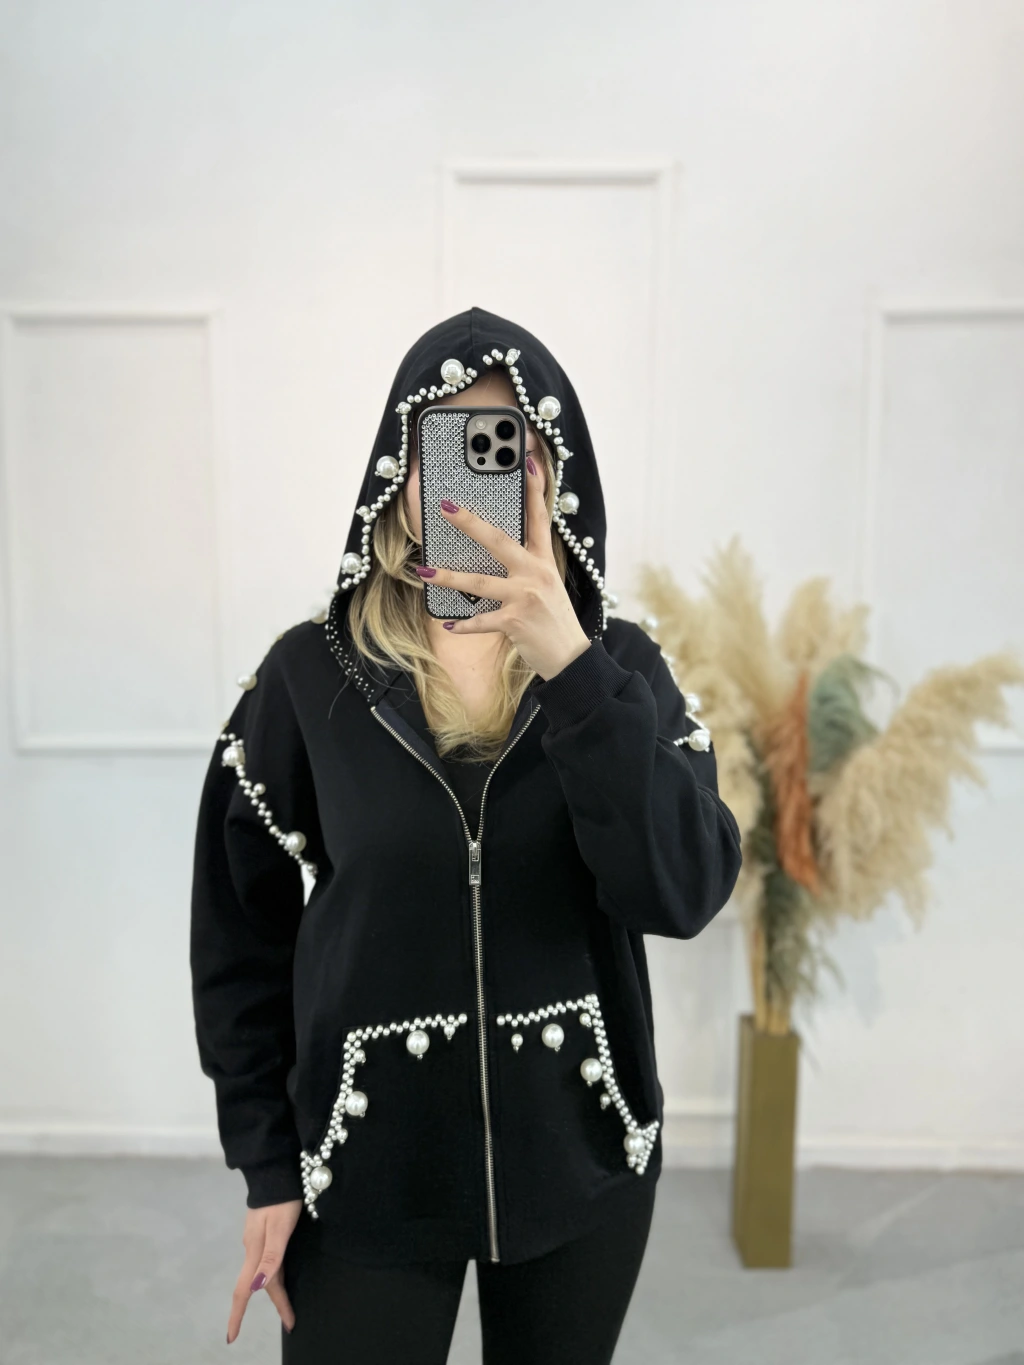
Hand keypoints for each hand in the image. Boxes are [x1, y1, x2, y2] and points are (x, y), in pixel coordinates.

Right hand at [226, 1199, 301, 1343]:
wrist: (274, 1171)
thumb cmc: (282, 1200)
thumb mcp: (281, 1228)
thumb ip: (271, 1256)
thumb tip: (256, 1287)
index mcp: (255, 1251)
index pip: (244, 1290)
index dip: (238, 1315)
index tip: (231, 1339)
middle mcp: (253, 1248)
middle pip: (260, 1284)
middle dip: (275, 1304)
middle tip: (290, 1322)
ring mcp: (256, 1239)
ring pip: (265, 1273)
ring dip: (275, 1291)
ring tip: (288, 1307)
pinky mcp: (263, 1232)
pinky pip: (268, 1261)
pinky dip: (274, 1275)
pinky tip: (279, 1276)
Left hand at [415, 455, 591, 680]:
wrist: (570, 656)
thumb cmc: (554, 619)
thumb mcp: (548, 585)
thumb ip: (528, 566)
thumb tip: (499, 551)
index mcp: (544, 561)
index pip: (540, 517)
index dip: (534, 488)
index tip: (526, 461)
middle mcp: (534, 573)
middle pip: (498, 540)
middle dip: (470, 523)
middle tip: (447, 507)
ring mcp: (524, 597)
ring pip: (479, 582)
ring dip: (448, 577)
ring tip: (425, 571)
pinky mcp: (514, 621)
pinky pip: (481, 620)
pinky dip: (464, 625)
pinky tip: (448, 624)